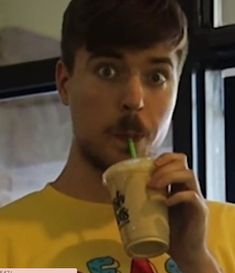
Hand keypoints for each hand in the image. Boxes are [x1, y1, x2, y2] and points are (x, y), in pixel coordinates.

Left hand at [148, 153, 221, 272]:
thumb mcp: (153, 210)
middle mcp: (188, 187)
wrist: (185, 252)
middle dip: (164, 166)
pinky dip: (178, 196)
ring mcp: (196, 198)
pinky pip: (192, 196)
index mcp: (178, 184)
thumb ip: (144, 198)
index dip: (166, 157)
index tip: (151, 164)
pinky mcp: (200, 211)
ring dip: (169, 176)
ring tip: (154, 187)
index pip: (178, 160)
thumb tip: (117, 191)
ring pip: (189, 174)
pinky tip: (166, 203)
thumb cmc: (167, 231)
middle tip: (150, 179)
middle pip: (183, 163)